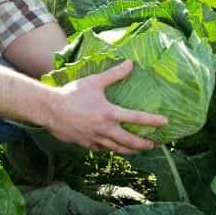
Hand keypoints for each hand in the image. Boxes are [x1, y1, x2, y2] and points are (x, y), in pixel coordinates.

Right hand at [44, 60, 167, 153]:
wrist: (50, 110)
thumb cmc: (72, 94)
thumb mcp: (94, 81)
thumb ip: (114, 74)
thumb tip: (130, 63)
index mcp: (109, 113)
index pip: (137, 118)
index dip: (153, 121)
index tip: (165, 123)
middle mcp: (105, 129)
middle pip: (130, 141)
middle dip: (145, 144)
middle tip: (156, 144)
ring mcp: (95, 139)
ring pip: (118, 149)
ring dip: (131, 150)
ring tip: (140, 150)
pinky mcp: (86, 144)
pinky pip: (103, 150)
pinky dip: (111, 149)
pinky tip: (115, 148)